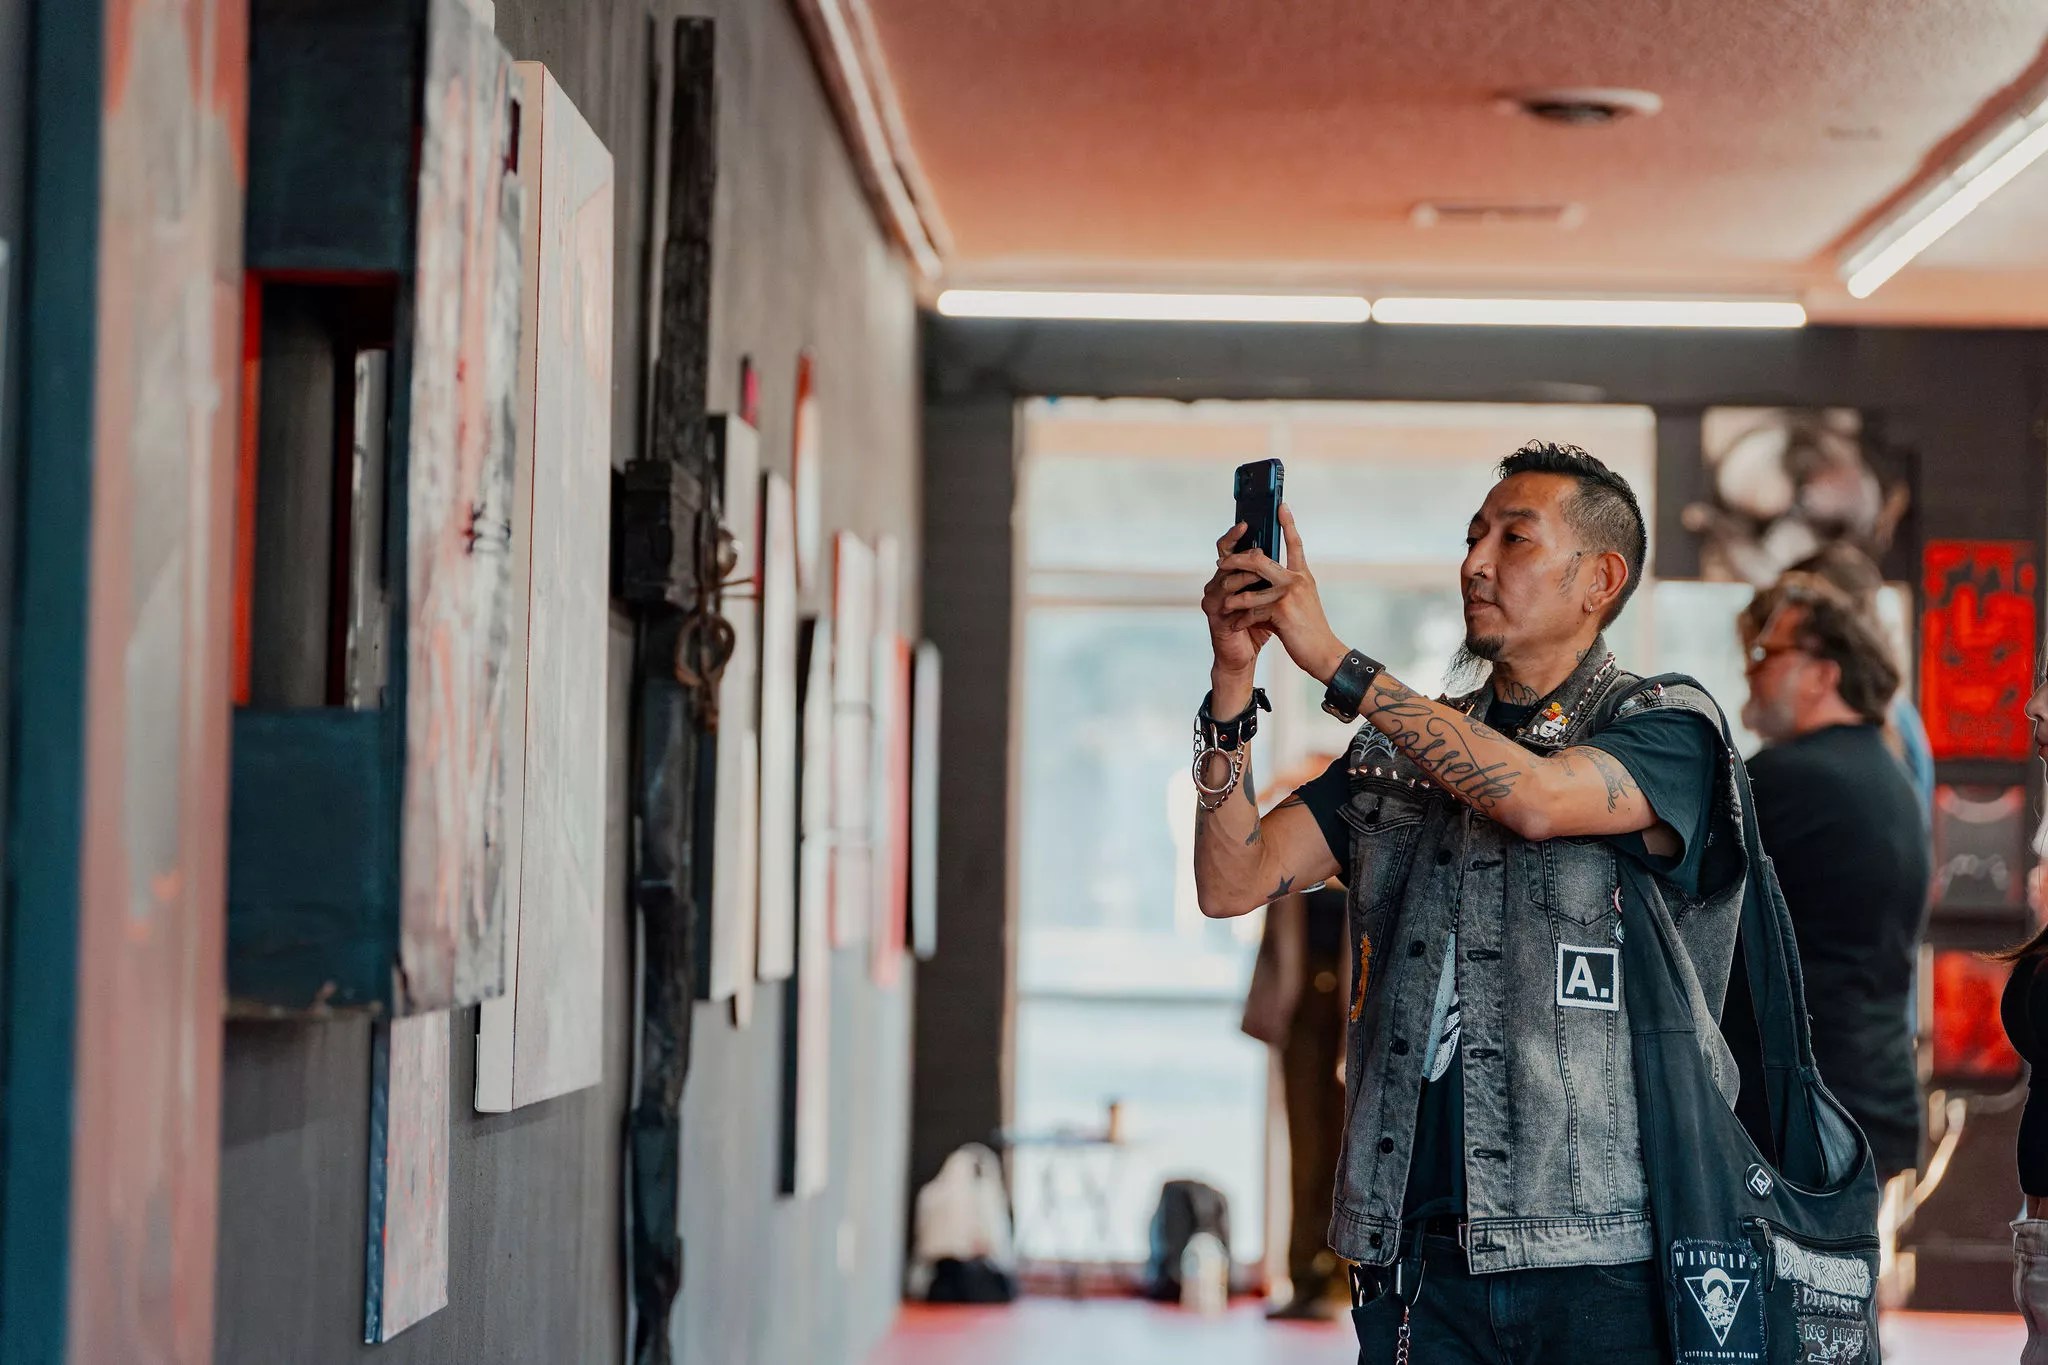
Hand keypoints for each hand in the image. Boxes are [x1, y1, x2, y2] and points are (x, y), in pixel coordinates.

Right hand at [1202, 522, 1271, 684]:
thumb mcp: (1267, 597)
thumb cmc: (1256, 626)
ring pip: (1226, 577)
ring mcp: (1212, 597)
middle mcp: (1217, 583)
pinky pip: (1225, 599)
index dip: (1235, 534)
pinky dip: (1240, 595)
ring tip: (1261, 568)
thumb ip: (1270, 576)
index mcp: (1230, 576)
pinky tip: (1251, 592)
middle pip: (1224, 558)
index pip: (1230, 548)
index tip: (1248, 522)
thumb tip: (1287, 547)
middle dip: (1241, 550)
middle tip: (1259, 547)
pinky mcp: (1213, 614)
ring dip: (1245, 573)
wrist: (1243, 657)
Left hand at [1211, 505, 1346, 683]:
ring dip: (1233, 598)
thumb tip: (1256, 581)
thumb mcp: (1298, 604)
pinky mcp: (1281, 610)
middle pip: (1260, 559)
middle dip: (1236, 560)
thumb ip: (1280, 589)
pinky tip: (1234, 626)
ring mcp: (1289, 593)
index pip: (1295, 543)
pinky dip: (1241, 620)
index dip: (1289, 523)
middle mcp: (1297, 579)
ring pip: (1250, 587)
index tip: (1281, 506)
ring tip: (1224, 604)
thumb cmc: (1307, 630)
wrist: (1323, 652)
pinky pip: (1251, 610)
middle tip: (1220, 564)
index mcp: (1302, 575)